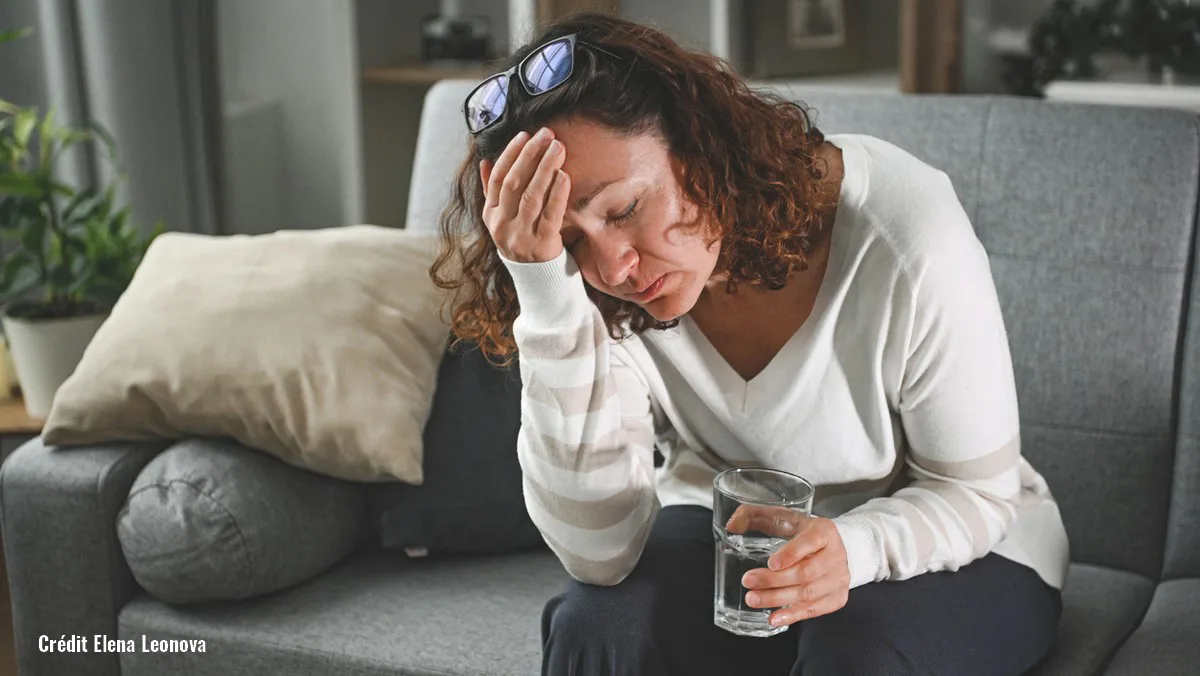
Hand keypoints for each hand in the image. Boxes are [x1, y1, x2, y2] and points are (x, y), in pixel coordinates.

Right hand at [479, 127, 570, 262]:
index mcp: (490, 216)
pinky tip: (564, 175)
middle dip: (531, 155)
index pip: (497, 179)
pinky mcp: (543, 245)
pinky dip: (557, 193)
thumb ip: (492, 191)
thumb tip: (485, 162)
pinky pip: (550, 215)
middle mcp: (502, 225)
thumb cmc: (522, 239)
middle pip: (514, 183)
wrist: (537, 279)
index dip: (510, 155)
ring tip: (558, 148)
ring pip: (532, 196)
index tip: (525, 135)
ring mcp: (521, 236)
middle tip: (547, 135)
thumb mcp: (501, 218)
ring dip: (545, 168)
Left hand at [729, 506, 850, 627]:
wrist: (831, 549)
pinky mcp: (837, 597)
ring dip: (778, 598)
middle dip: (774, 579)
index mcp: (824, 531)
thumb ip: (755, 515)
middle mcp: (836, 555)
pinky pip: (815, 610)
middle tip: (748, 581)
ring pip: (808, 593)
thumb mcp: (783, 517)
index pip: (811, 541)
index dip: (791, 554)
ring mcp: (838, 578)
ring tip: (753, 599)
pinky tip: (774, 617)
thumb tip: (732, 525)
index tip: (771, 563)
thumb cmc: (803, 533)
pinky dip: (793, 615)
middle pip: (806, 572)